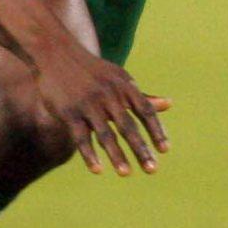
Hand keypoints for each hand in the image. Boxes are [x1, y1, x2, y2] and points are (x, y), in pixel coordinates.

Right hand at [30, 38, 170, 175]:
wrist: (57, 53)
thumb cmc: (94, 72)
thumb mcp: (119, 80)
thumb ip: (142, 96)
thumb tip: (170, 104)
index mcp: (124, 86)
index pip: (146, 111)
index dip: (156, 131)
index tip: (164, 150)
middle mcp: (108, 95)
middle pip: (128, 127)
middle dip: (140, 150)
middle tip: (152, 170)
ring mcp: (88, 103)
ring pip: (105, 134)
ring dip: (117, 155)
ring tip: (126, 173)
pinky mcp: (69, 112)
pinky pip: (81, 137)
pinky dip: (89, 154)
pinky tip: (98, 170)